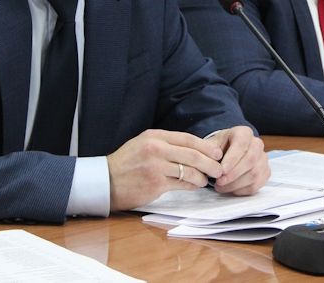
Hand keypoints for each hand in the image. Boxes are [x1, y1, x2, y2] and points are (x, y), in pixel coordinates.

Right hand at [106, 129, 224, 211]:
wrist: (105, 182)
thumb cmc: (126, 164)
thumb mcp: (143, 144)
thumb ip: (165, 144)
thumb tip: (191, 149)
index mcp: (154, 136)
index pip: (187, 138)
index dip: (205, 146)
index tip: (217, 152)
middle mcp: (156, 148)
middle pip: (192, 154)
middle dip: (210, 162)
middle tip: (219, 168)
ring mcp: (156, 167)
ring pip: (189, 170)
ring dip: (202, 177)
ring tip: (206, 180)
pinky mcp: (156, 184)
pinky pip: (181, 184)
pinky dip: (191, 186)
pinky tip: (194, 186)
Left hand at [207, 126, 270, 195]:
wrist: (227, 152)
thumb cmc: (219, 148)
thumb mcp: (211, 145)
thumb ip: (209, 152)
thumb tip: (212, 161)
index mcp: (244, 133)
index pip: (241, 145)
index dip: (232, 159)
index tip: (222, 171)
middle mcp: (257, 144)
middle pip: (250, 160)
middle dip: (234, 174)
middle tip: (219, 182)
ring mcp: (263, 158)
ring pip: (255, 174)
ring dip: (237, 184)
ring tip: (222, 187)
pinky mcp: (265, 171)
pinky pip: (258, 184)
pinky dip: (243, 190)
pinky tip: (232, 190)